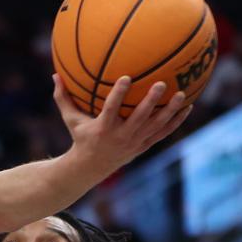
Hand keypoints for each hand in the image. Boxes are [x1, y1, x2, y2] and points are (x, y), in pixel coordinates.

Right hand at [52, 73, 190, 169]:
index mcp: (103, 128)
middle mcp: (121, 136)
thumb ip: (63, 97)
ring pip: (155, 126)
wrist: (91, 168)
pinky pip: (163, 133)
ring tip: (182, 95)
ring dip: (169, 111)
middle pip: (139, 118)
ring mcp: (135, 142)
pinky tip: (187, 107)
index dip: (119, 94)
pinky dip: (175, 121)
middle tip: (161, 84)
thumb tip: (54, 74)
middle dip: (151, 101)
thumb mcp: (70, 119)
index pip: (112, 109)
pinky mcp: (144, 146)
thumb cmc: (80, 137)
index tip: (126, 77)